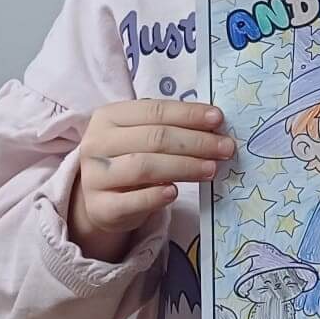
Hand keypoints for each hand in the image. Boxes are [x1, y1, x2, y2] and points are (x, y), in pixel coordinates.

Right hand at [68, 99, 232, 261]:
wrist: (100, 200)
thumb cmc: (127, 159)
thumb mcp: (139, 137)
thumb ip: (168, 128)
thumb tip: (213, 125)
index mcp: (108, 117)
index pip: (154, 110)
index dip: (188, 114)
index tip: (219, 119)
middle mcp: (96, 143)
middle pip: (153, 138)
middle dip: (195, 142)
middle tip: (225, 148)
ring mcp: (94, 176)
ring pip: (144, 167)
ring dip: (184, 167)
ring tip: (211, 169)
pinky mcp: (100, 207)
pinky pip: (131, 201)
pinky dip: (155, 196)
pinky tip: (175, 193)